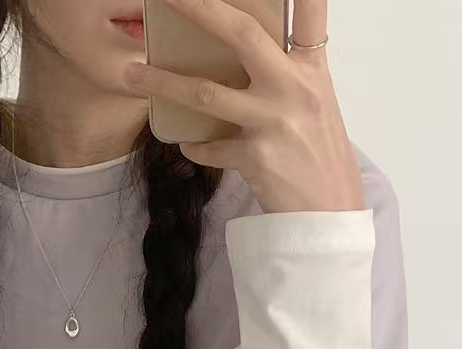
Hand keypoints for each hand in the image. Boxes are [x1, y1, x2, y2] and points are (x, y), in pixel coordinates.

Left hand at [123, 0, 365, 213]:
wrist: (330, 214)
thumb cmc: (320, 159)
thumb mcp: (316, 105)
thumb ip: (286, 75)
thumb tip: (248, 54)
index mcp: (312, 71)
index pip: (311, 14)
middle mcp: (294, 89)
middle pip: (242, 34)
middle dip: (201, 8)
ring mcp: (273, 123)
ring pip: (206, 93)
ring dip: (163, 83)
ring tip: (132, 75)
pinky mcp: (255, 158)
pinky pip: (209, 147)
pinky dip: (195, 146)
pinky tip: (187, 144)